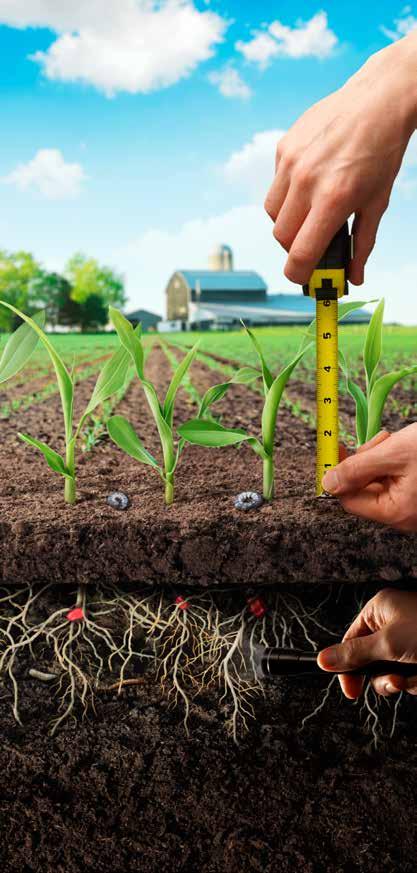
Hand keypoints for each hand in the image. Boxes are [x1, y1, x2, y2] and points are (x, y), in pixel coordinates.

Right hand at [265, 34, 416, 284]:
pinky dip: (288, 194)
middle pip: (282, 237)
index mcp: (333, 199)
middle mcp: (307, 181)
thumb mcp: (377, 203)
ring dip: (287, 222)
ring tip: (310, 212)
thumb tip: (354, 278)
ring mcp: (291, 162)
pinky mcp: (284, 147)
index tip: (303, 277)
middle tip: (312, 244)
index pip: (300, 253)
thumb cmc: (382, 153)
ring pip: (272, 213)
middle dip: (294, 248)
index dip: (298, 274)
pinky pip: (276, 185)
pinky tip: (310, 182)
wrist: (380, 99)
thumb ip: (362, 245)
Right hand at [317, 588, 416, 698]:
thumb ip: (354, 655)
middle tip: (396, 682)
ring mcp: (410, 642)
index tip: (351, 692)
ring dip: (404, 681)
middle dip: (384, 676)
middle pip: (370, 661)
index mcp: (380, 610)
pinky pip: (411, 678)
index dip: (348, 666)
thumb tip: (321, 660)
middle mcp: (393, 624)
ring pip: (392, 673)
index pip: (350, 640)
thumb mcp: (388, 644)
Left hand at [322, 425, 416, 531]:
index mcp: (395, 512)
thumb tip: (328, 482)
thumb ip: (357, 469)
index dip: (340, 474)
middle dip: (366, 461)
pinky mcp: (415, 495)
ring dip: (380, 458)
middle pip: (362, 489)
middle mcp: (403, 515)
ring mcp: (410, 506)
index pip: (349, 500)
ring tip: (396, 443)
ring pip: (377, 481)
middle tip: (381, 443)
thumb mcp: (394, 454)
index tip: (337, 450)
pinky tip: (402, 448)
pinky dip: (392, 462)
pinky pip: (392, 480)